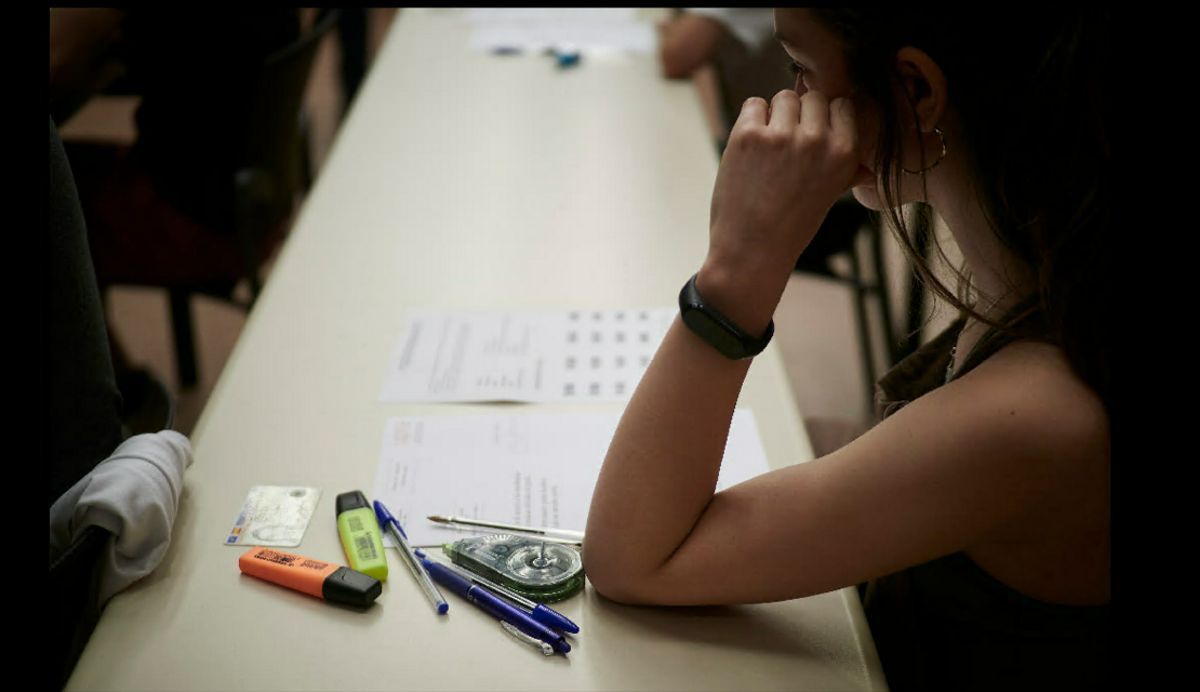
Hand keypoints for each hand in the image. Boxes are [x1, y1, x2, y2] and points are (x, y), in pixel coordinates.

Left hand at [698, 89, 859, 328]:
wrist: (752, 250)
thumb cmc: (792, 225)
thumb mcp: (830, 197)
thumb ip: (848, 173)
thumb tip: (866, 168)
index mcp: (844, 153)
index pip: (841, 104)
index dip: (825, 117)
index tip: (812, 137)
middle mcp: (817, 140)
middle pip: (812, 97)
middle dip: (799, 116)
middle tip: (786, 148)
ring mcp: (782, 135)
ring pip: (783, 97)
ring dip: (774, 116)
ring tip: (768, 150)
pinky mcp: (748, 135)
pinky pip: (754, 104)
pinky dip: (751, 121)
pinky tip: (750, 150)